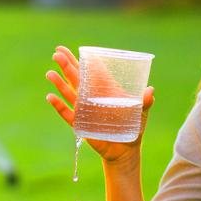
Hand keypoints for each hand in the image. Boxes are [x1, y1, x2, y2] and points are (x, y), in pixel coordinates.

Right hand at [45, 45, 154, 163]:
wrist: (126, 150)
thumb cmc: (133, 128)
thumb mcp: (141, 113)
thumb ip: (145, 102)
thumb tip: (150, 91)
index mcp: (105, 90)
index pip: (91, 71)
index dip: (81, 59)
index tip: (68, 49)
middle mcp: (92, 97)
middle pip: (76, 78)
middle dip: (66, 66)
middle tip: (57, 53)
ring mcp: (85, 110)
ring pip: (69, 93)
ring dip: (59, 83)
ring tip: (50, 73)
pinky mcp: (81, 124)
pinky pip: (67, 114)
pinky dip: (59, 106)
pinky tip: (50, 97)